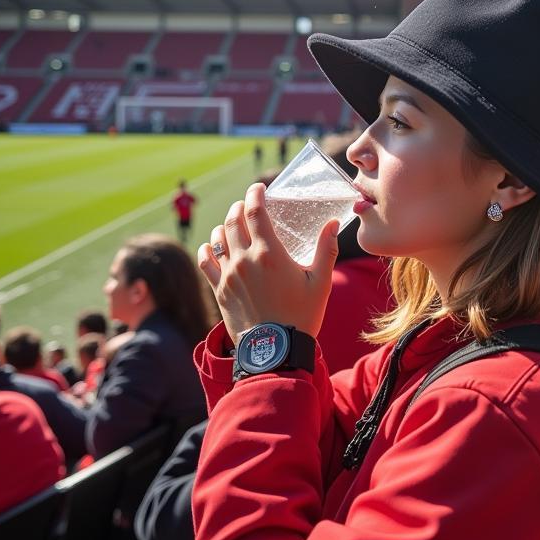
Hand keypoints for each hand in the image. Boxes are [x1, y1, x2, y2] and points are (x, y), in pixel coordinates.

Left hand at [197, 182, 339, 343]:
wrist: (276, 351)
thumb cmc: (302, 316)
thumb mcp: (320, 282)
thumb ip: (326, 249)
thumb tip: (333, 224)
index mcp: (270, 254)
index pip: (255, 212)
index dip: (255, 194)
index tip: (259, 188)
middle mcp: (245, 260)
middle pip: (233, 220)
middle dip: (239, 207)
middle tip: (248, 205)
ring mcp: (229, 275)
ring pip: (218, 238)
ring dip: (225, 225)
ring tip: (233, 224)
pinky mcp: (219, 291)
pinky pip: (206, 261)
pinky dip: (208, 248)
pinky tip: (213, 246)